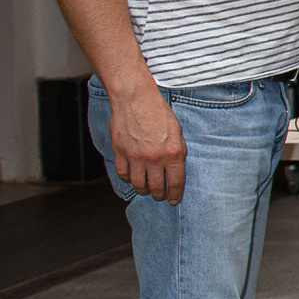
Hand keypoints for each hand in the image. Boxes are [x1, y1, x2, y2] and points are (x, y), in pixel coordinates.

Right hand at [108, 84, 186, 202]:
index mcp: (173, 152)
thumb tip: (177, 167)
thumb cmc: (158, 112)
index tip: (173, 200)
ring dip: (143, 189)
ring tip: (146, 188)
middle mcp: (154, 158)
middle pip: (156, 187)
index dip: (175, 194)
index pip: (176, 182)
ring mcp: (135, 156)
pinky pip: (123, 174)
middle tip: (159, 195)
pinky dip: (127, 177)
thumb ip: (178, 151)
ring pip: (138, 184)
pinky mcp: (120, 152)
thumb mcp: (177, 132)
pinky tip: (132, 175)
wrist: (135, 99)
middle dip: (159, 195)